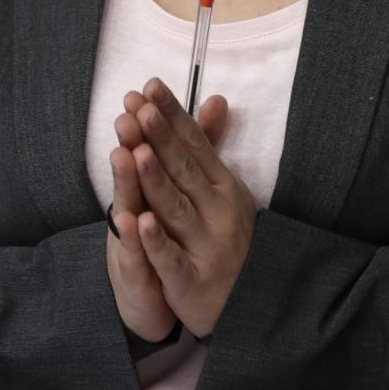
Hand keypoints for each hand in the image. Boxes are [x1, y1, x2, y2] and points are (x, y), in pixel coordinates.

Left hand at [126, 76, 255, 338]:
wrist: (251, 303)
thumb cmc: (228, 237)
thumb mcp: (223, 189)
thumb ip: (209, 145)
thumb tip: (214, 97)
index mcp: (222, 185)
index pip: (194, 143)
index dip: (171, 115)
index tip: (149, 87)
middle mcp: (217, 210)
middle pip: (182, 169)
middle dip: (159, 137)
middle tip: (138, 106)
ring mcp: (205, 245)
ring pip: (176, 209)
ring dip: (156, 181)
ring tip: (136, 152)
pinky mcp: (190, 280)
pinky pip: (171, 259)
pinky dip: (156, 241)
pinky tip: (138, 222)